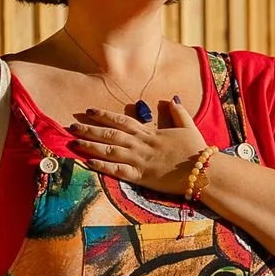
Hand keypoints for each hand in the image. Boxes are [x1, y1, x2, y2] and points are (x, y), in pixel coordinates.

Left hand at [67, 96, 207, 195]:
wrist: (203, 171)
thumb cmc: (196, 150)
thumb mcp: (188, 126)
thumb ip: (178, 112)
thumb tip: (172, 98)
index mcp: (149, 133)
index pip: (122, 121)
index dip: (104, 115)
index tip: (88, 111)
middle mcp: (140, 144)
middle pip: (110, 134)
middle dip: (89, 129)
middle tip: (70, 126)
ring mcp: (139, 160)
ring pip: (109, 150)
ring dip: (90, 145)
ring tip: (73, 142)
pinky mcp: (140, 177)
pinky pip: (117, 170)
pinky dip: (102, 166)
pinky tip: (87, 162)